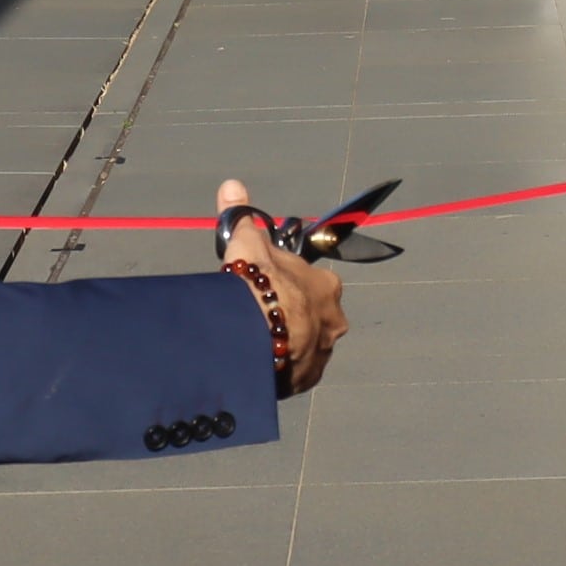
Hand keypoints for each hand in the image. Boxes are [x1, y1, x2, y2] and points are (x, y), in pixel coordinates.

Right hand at [217, 179, 345, 395]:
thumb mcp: (248, 244)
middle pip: (312, 315)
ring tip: (255, 341)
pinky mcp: (307, 379)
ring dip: (286, 342)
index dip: (287, 282)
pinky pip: (295, 371)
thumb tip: (232, 185)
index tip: (266, 286)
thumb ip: (241, 216)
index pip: (311, 281)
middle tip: (258, 315)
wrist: (253, 339)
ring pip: (305, 344)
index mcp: (326, 286)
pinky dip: (281, 366)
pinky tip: (259, 362)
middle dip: (291, 315)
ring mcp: (323, 353)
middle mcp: (333, 320)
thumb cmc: (258, 286)